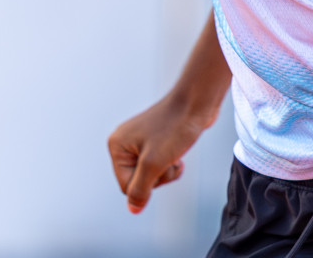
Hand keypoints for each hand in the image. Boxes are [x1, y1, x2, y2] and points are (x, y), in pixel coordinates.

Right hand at [107, 95, 206, 213]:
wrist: (196, 102)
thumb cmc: (175, 128)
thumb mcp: (154, 163)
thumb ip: (140, 189)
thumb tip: (133, 209)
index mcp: (116, 146)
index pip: (126, 187)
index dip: (147, 184)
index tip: (160, 165)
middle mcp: (124, 143)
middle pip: (138, 182)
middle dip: (158, 177)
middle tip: (170, 159)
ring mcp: (140, 141)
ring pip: (151, 175)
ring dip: (167, 171)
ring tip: (176, 154)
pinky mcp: (155, 141)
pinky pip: (159, 164)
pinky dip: (171, 164)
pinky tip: (179, 152)